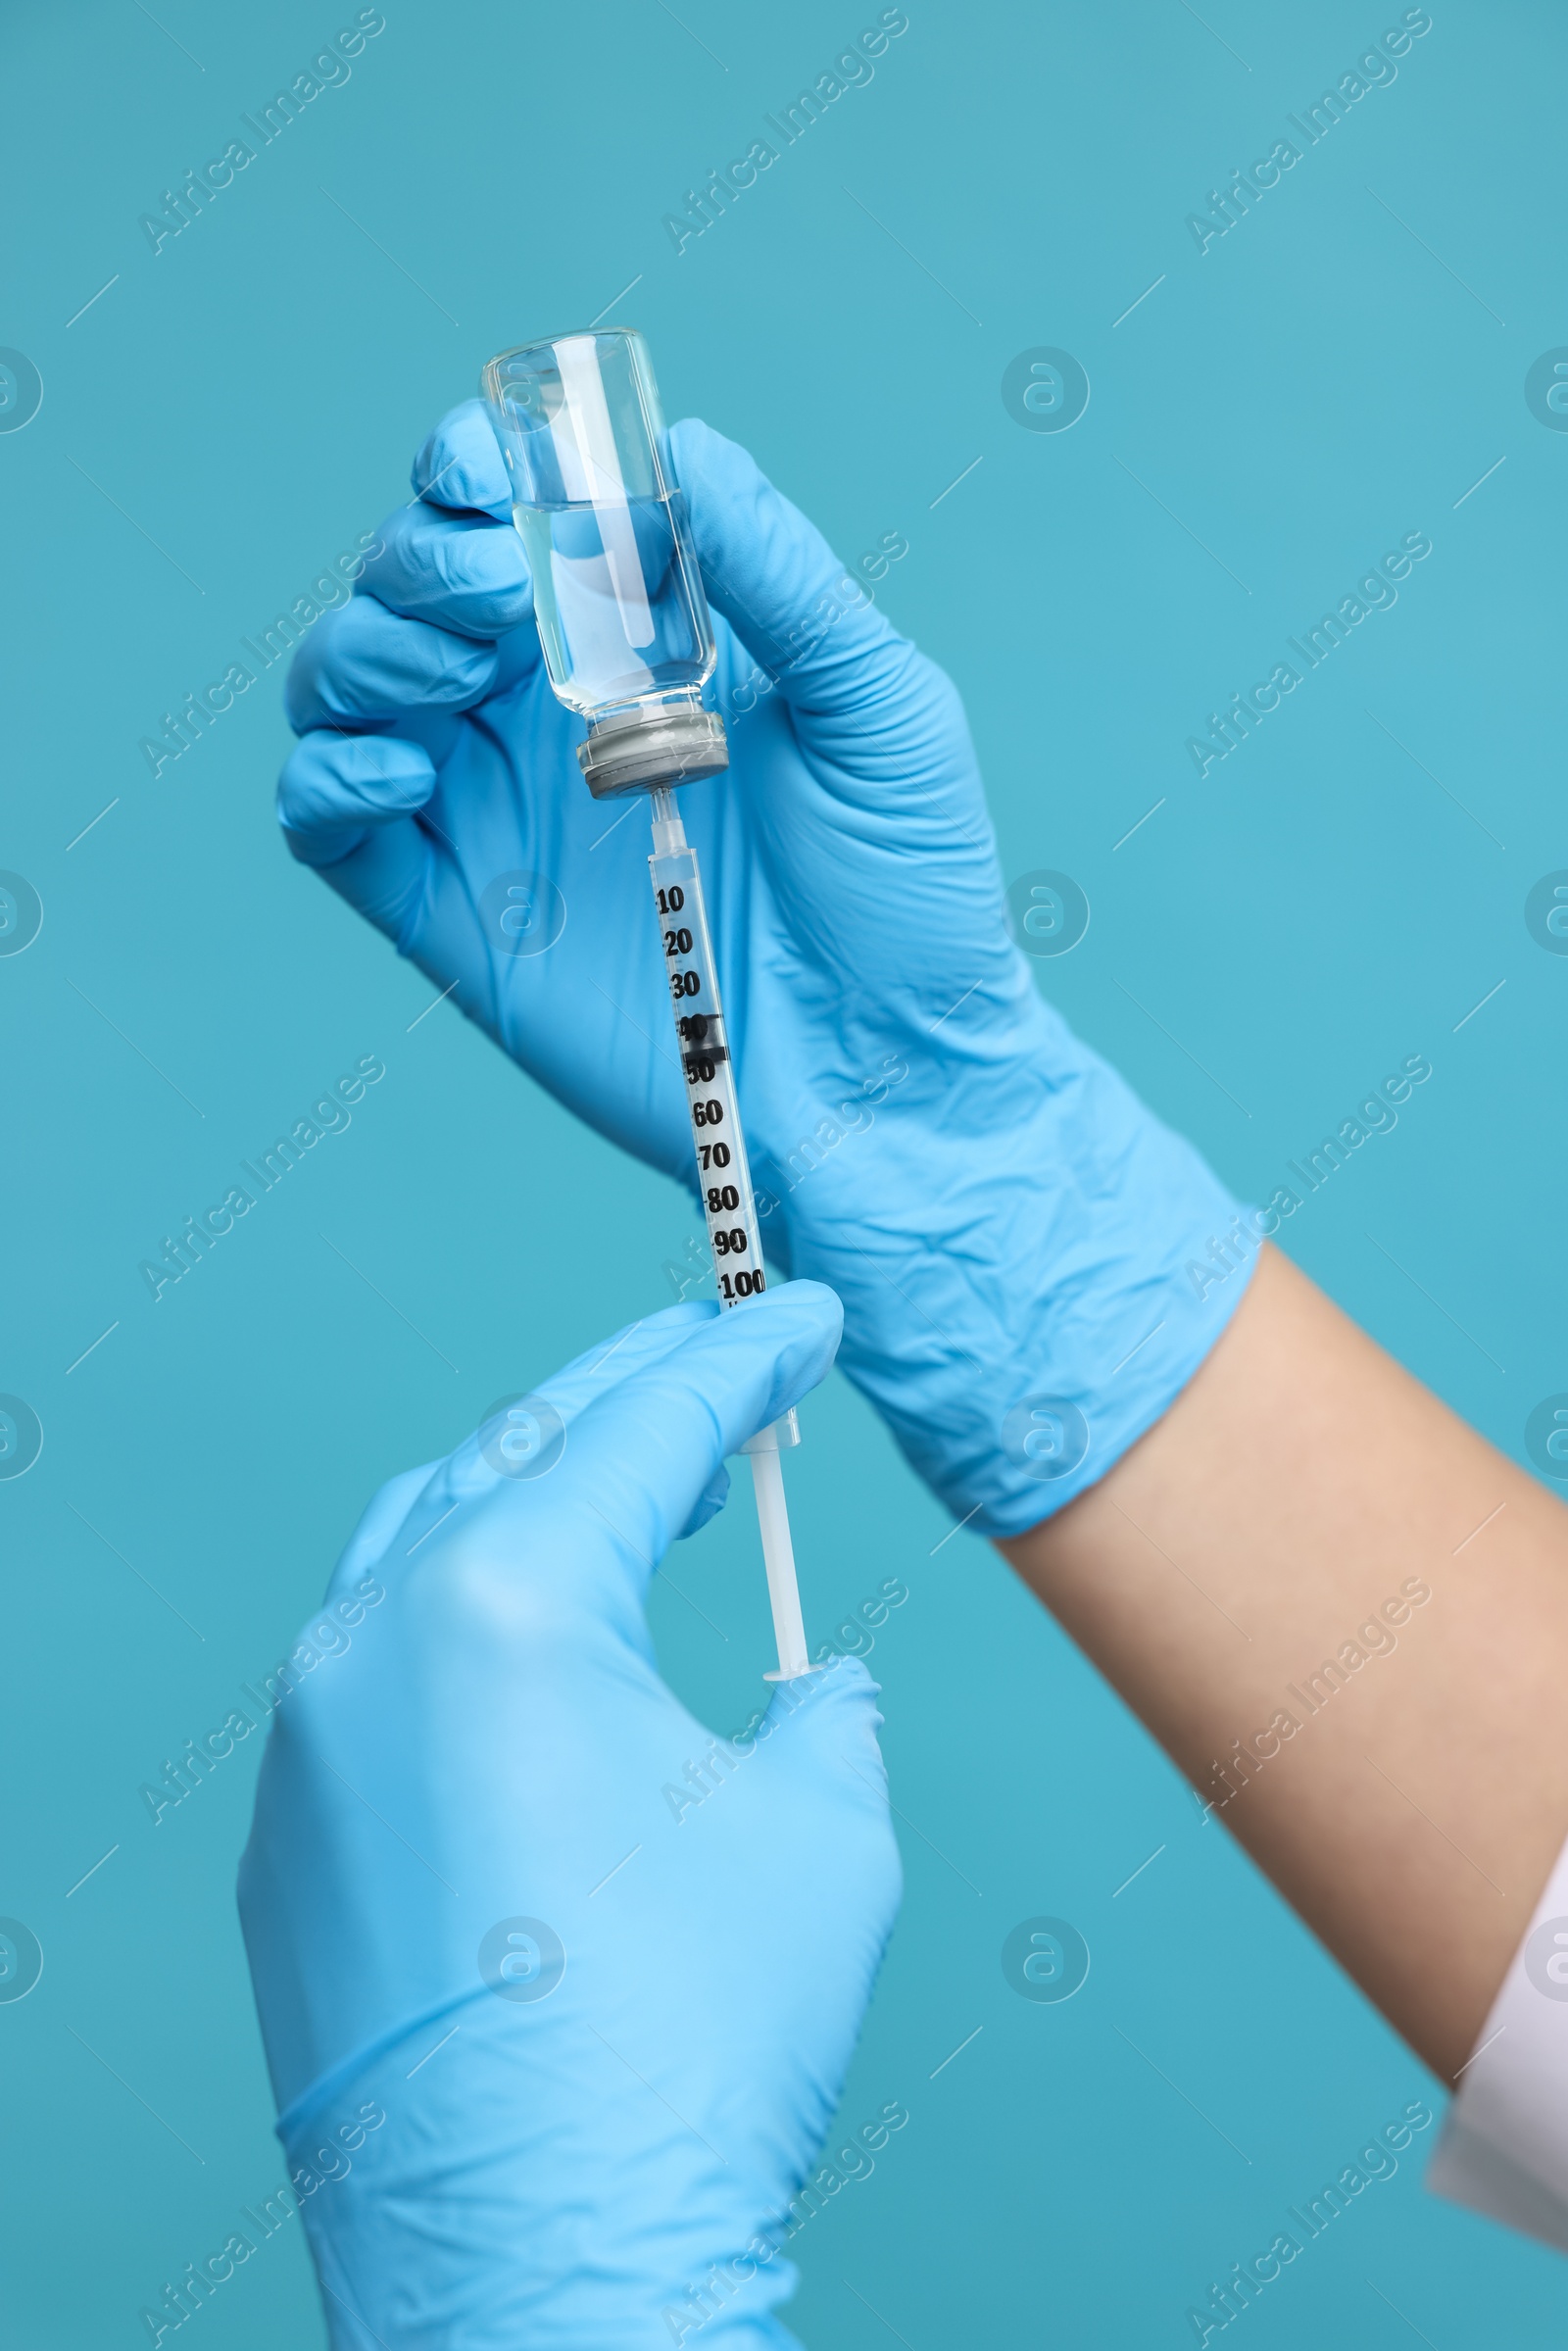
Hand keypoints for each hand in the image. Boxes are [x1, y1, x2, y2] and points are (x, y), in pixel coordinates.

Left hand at [237, 1284, 899, 2347]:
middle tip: (720, 1366)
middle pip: (514, 1455)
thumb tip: (828, 1684)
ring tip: (628, 1483)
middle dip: (628, 1400)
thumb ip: (830, 1714)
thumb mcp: (819, 1838)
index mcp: (507, 1607)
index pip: (642, 1429)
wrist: (538, 2276)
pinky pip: (370, 1671)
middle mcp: (373, 1643)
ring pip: (416, 1546)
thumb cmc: (689, 2051)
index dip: (738, 1359)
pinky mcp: (288, 1840)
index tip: (797, 1315)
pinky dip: (459, 1619)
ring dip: (528, 1495)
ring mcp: (308, 1744)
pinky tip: (532, 1654)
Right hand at [278, 404, 1243, 1531]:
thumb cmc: (908, 895)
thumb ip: (780, 578)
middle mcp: (549, 714)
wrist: (890, 1077)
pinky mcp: (454, 917)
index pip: (516, 517)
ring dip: (368, 644)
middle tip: (502, 598)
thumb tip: (684, 450)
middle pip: (409, 583)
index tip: (502, 478)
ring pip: (347, 683)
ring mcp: (492, 812)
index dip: (479, 469)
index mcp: (644, 643)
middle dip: (424, 556)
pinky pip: (332, 826)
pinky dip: (328, 773)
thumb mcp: (879, 708)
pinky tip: (398, 766)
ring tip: (457, 674)